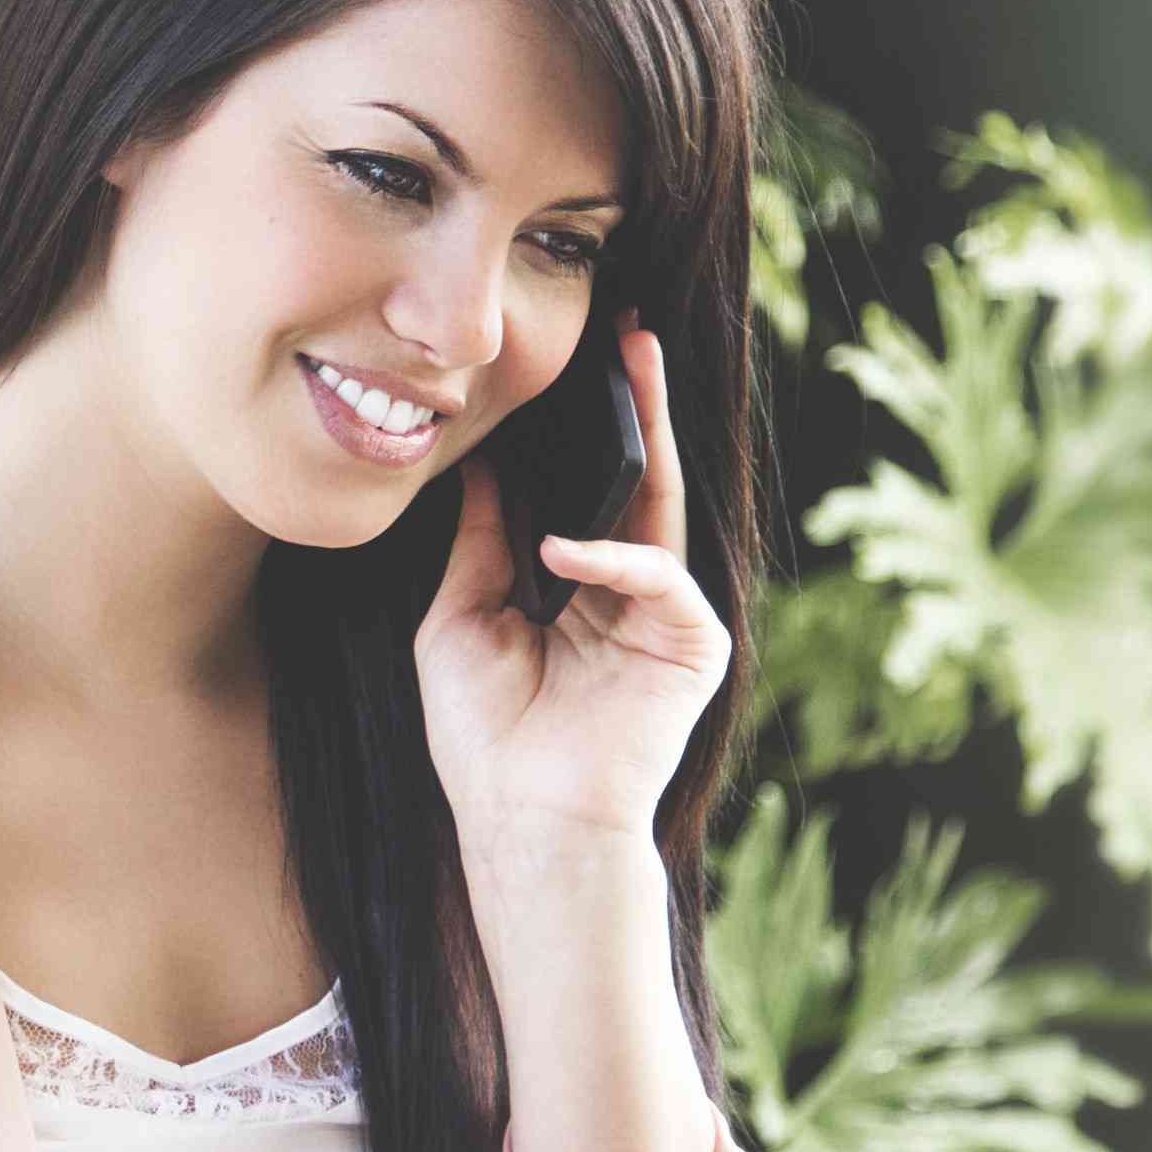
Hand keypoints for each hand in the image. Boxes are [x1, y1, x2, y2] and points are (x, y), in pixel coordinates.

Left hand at [415, 315, 727, 862]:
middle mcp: (630, 594)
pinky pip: (660, 581)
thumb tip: (479, 466)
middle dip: (638, 407)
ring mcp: (666, 618)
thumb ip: (479, 544)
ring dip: (650, 437)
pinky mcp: (691, 647)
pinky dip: (613, 561)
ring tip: (632, 368)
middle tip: (631, 332)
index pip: (589, 492)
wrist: (521, 819)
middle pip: (639, 482)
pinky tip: (562, 552)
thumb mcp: (460, 618)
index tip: (571, 364)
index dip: (583, 432)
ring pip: (663, 510)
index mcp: (579, 588)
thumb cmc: (483, 736)